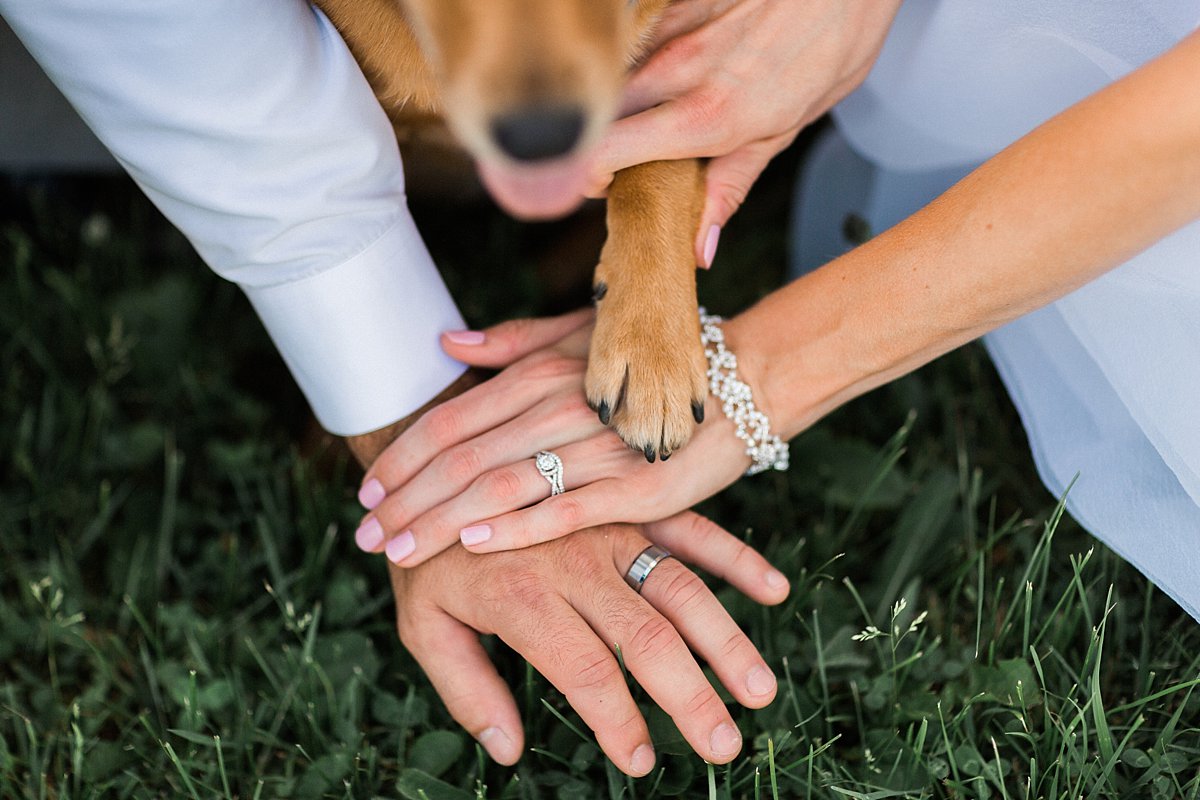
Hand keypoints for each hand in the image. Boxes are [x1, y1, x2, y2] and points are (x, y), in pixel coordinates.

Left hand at [354, 310, 760, 565]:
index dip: (402, 457)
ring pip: (502, 486)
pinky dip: (518, 528)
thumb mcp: (580, 335)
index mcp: (539, 372)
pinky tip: (475, 546)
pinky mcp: (637, 487)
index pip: (451, 420)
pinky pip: (566, 510)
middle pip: (462, 459)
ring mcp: (598, 447)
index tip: (367, 491)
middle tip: (366, 535)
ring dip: (443, 521)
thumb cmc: (653, 358)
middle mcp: (560, 405)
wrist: (745, 380)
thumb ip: (511, 342)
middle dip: (407, 500)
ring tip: (400, 552)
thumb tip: (445, 343)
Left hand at [390, 512, 789, 773]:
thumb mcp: (423, 626)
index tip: (642, 763)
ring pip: (680, 587)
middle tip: (724, 747)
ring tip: (760, 690)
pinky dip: (735, 559)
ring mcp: (609, 529)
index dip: (618, 723)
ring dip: (726, 640)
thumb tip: (508, 750)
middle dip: (690, 697)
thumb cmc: (429, 558)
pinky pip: (691, 530)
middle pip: (645, 637)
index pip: (584, 672)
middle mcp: (576, 562)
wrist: (437, 462)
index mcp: (523, 597)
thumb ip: (466, 689)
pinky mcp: (628, 506)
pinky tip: (773, 590)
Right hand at [589, 0, 899, 265]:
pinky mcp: (672, 2)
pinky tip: (667, 68)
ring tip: (652, 109)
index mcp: (709, 117)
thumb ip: (732, 184)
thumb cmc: (832, 42)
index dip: (588, 177)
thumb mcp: (789, 127)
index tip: (604, 185)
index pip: (603, 153)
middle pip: (599, 119)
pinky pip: (633, 43)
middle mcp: (680, 71)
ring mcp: (672, 30)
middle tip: (630, 153)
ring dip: (619, 104)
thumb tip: (700, 248)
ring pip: (612, 80)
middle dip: (601, 142)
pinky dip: (638, 64)